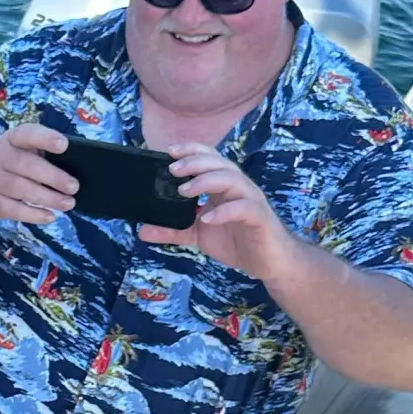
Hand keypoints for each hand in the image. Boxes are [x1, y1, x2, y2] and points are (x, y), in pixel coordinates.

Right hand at [0, 123, 78, 230]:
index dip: (45, 138)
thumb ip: (43, 156)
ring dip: (47, 198)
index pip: (27, 134)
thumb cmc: (12, 167)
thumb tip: (75, 170)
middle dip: (53, 177)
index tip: (64, 145)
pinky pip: (13, 209)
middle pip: (27, 165)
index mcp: (12, 139)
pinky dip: (33, 214)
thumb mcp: (23, 153)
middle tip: (74, 187)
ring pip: (21, 189)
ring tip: (68, 204)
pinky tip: (50, 216)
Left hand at [138, 144, 294, 281]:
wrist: (269, 262)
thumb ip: (174, 230)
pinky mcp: (260, 218)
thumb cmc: (237, 241)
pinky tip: (207, 218)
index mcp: (223, 187)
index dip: (191, 151)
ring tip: (184, 191)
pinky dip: (224, 211)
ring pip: (232, 179)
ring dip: (206, 181)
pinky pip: (244, 208)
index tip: (169, 151)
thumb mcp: (199, 235)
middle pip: (219, 163)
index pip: (209, 158)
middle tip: (172, 169)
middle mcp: (238, 188)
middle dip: (195, 162)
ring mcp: (251, 201)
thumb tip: (143, 230)